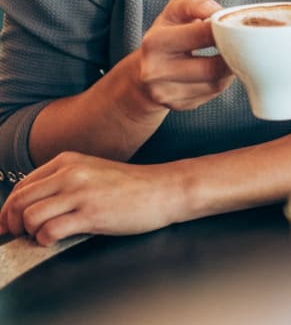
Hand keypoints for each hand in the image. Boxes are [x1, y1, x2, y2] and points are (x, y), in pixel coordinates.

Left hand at [0, 152, 180, 244]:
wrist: (163, 189)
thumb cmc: (129, 186)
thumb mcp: (92, 172)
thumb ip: (63, 182)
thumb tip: (30, 206)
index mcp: (68, 161)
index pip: (21, 186)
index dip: (9, 210)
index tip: (9, 225)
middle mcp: (71, 173)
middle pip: (18, 201)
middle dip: (11, 224)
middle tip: (22, 235)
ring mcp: (81, 193)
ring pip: (29, 217)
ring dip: (30, 233)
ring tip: (43, 236)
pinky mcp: (91, 214)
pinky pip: (49, 231)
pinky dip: (45, 240)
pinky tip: (57, 239)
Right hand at [122, 0, 233, 115]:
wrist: (143, 72)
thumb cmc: (167, 34)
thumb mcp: (175, 11)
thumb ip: (197, 3)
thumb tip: (219, 12)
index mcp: (156, 42)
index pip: (203, 35)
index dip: (226, 29)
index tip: (236, 26)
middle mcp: (156, 71)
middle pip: (212, 67)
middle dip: (233, 55)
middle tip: (244, 44)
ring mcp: (167, 93)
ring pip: (216, 84)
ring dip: (231, 69)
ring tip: (232, 55)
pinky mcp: (179, 106)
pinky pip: (212, 94)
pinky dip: (222, 81)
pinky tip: (220, 70)